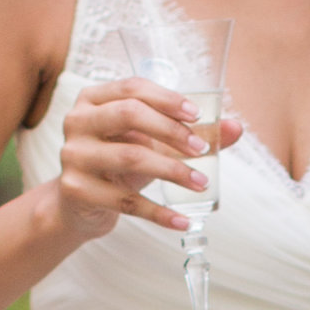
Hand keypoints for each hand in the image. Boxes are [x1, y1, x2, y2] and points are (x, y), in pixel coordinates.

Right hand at [58, 78, 239, 238]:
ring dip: (172, 170)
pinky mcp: (76, 189)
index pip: (133, 88)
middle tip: (202, 150)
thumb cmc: (120, 164)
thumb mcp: (151, 143)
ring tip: (200, 183)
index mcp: (93, 99)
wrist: (81, 205)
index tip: (198, 116)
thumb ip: (190, 132)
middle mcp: (77, 121)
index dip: (168, 99)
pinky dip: (158, 213)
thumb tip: (236, 128)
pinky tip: (182, 220)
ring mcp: (73, 155)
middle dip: (172, 131)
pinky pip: (125, 202)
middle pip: (128, 114)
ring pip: (130, 157)